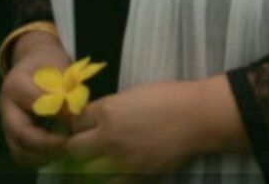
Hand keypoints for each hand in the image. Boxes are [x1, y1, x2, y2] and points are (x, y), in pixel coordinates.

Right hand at [0, 34, 72, 169]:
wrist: (33, 59)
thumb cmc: (48, 61)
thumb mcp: (58, 66)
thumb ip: (65, 87)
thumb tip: (74, 111)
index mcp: (16, 84)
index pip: (34, 103)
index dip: (56, 113)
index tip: (75, 117)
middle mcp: (6, 105)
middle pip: (20, 133)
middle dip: (46, 143)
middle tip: (69, 143)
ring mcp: (6, 121)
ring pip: (18, 148)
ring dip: (42, 154)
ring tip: (64, 148)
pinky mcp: (12, 132)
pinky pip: (20, 152)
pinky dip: (37, 157)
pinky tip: (56, 150)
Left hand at [63, 80, 202, 175]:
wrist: (194, 117)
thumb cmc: (167, 97)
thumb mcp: (133, 94)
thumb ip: (111, 107)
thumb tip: (96, 118)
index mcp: (108, 110)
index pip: (76, 121)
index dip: (78, 123)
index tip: (83, 125)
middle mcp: (108, 136)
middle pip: (74, 148)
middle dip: (76, 146)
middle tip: (85, 145)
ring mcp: (119, 159)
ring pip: (87, 170)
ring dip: (89, 165)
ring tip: (96, 161)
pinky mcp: (133, 176)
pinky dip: (106, 180)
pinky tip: (112, 172)